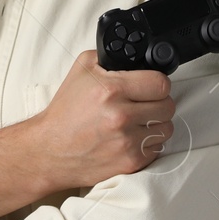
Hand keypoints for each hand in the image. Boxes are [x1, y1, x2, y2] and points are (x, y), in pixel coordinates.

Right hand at [27, 49, 174, 188]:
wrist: (50, 149)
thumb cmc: (65, 111)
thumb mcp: (81, 70)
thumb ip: (111, 57)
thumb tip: (137, 57)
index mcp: (110, 90)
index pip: (161, 83)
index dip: (156, 82)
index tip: (149, 86)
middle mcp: (121, 116)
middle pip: (168, 105)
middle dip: (157, 102)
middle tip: (142, 103)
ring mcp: (127, 142)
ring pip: (166, 128)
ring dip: (155, 123)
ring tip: (136, 121)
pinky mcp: (131, 162)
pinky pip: (158, 147)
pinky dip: (148, 142)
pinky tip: (131, 137)